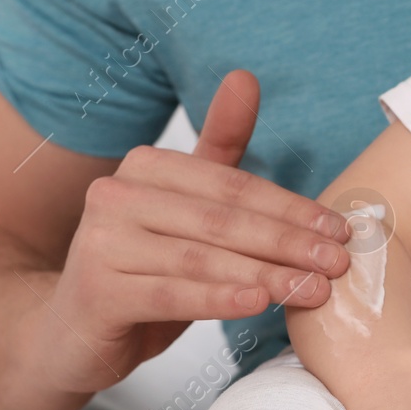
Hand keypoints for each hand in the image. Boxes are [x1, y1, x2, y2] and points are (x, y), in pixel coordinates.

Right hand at [33, 70, 351, 393]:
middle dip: (289, 242)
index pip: (234, 186)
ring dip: (268, 274)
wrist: (70, 333)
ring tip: (315, 288)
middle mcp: (116, 195)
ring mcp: (101, 243)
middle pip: (223, 220)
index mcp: (144, 166)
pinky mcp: (97, 292)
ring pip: (203, 257)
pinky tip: (260, 303)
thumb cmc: (142, 267)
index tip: (340, 230)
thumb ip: (218, 146)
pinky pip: (173, 293)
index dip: (292, 208)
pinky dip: (221, 298)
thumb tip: (245, 76)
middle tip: (339, 262)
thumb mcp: (185, 207)